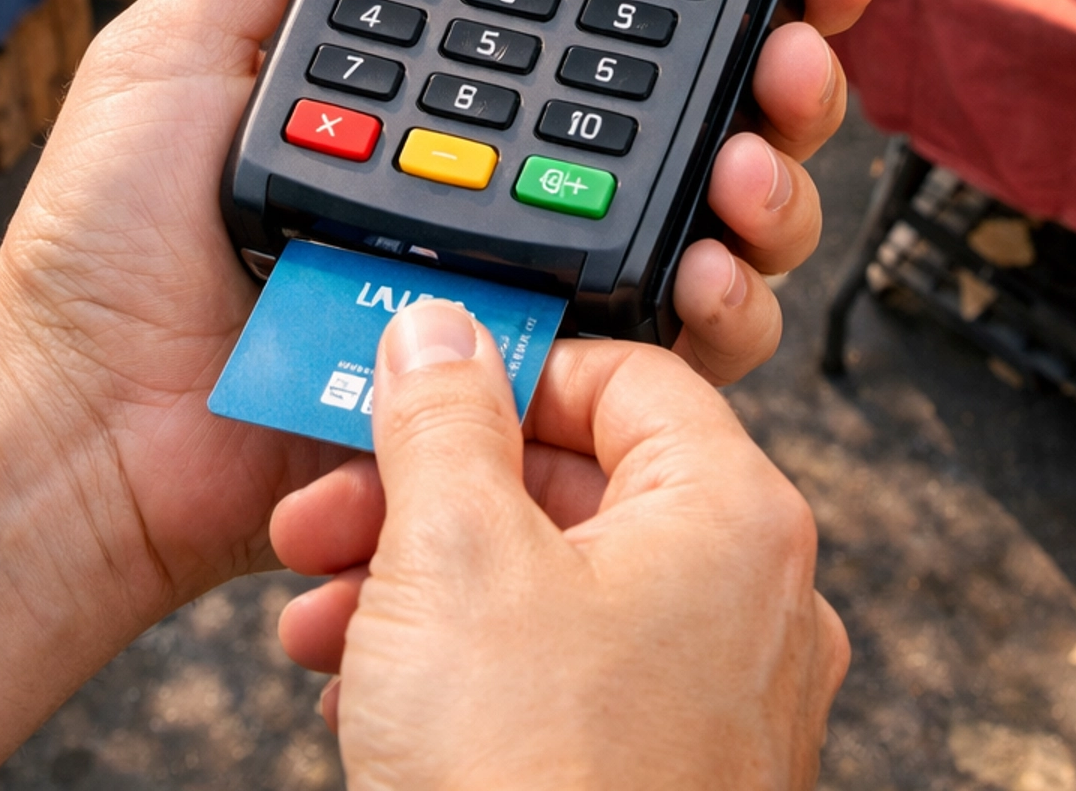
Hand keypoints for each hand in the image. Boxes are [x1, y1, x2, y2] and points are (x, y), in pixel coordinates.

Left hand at [0, 0, 878, 602]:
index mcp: (444, 90)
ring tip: (754, 158)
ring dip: (772, 185)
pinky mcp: (533, 389)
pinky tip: (715, 270)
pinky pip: (664, 356)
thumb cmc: (108, 239)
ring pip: (712, 229)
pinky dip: (721, 311)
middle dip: (785, 67)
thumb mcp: (183, 42)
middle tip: (799, 36)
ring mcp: (526, 283)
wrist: (80, 421)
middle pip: (695, 112)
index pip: (603, 18)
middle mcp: (506, 178)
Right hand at [274, 311, 847, 786]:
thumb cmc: (533, 783)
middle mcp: (752, 603)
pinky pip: (565, 687)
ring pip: (553, 593)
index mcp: (733, 516)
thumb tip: (441, 330)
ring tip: (323, 621)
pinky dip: (466, 675)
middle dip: (426, 498)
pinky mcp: (671, 783)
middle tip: (331, 514)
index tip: (418, 394)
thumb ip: (443, 415)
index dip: (506, 374)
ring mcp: (719, 706)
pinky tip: (366, 701)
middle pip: (573, 489)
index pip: (626, 375)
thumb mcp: (453, 554)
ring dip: (421, 589)